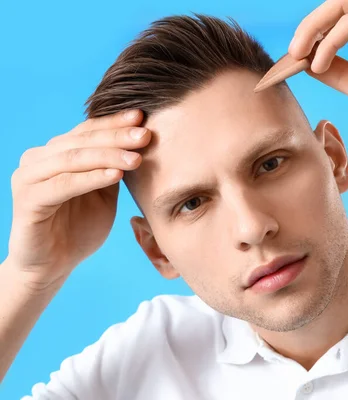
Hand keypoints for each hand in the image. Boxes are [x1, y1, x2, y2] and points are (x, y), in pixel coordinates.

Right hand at [5, 110, 149, 290]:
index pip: (88, 131)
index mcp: (56, 153)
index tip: (143, 116)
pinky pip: (64, 184)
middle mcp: (38, 159)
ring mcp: (29, 177)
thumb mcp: (104, 194)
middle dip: (117, 136)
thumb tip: (141, 142)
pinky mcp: (27, 200)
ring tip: (136, 158)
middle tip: (145, 135)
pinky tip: (116, 176)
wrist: (53, 266)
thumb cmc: (79, 228)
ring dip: (108, 156)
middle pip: (82, 140)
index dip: (115, 123)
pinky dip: (91, 178)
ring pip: (74, 158)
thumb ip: (115, 168)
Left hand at [289, 0, 347, 144]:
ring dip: (312, 29)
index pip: (343, 21)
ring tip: (297, 57)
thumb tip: (309, 65)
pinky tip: (318, 64)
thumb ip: (340, 73)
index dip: (315, 38)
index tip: (295, 61)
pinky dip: (328, 42)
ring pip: (339, 6)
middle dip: (308, 28)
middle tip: (291, 55)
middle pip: (337, 6)